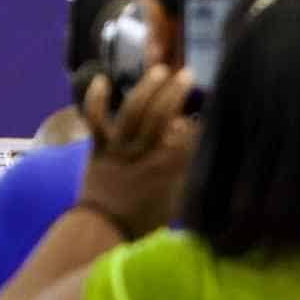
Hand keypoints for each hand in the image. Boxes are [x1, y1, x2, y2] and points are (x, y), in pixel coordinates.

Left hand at [76, 58, 198, 237]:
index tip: (205, 105)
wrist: (102, 229)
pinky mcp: (98, 147)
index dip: (196, 118)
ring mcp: (118, 149)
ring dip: (146, 89)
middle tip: (187, 74)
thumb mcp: (176, 202)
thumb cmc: (143, 219)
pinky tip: (102, 80)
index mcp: (166, 171)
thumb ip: (187, 174)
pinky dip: (95, 100)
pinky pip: (95, 120)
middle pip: (160, 118)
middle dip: (174, 93)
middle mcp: (143, 155)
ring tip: (159, 70)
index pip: (186, 137)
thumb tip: (200, 148)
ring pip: (132, 113)